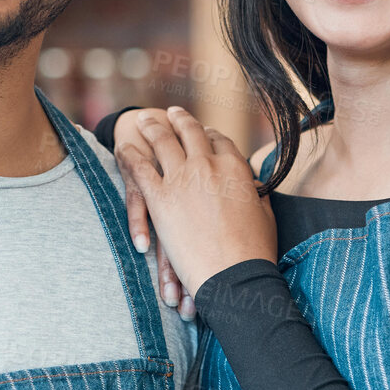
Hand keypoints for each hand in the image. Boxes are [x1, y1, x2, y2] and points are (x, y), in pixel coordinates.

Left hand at [113, 107, 275, 301]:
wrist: (233, 276)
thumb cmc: (254, 252)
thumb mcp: (265, 216)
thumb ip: (257, 195)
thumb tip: (255, 186)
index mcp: (236, 168)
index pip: (220, 141)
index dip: (210, 135)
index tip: (205, 132)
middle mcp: (209, 165)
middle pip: (192, 133)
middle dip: (181, 121)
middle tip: (173, 113)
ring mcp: (182, 179)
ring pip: (164, 142)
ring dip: (154, 127)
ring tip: (144, 119)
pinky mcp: (160, 197)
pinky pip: (141, 168)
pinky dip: (132, 154)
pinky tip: (124, 146)